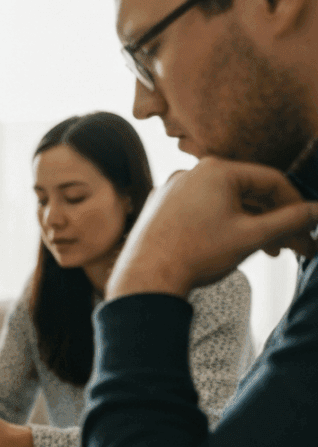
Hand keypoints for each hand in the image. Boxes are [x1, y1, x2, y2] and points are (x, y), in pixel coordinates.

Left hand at [108, 158, 317, 299]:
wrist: (146, 277)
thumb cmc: (196, 254)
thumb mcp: (252, 236)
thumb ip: (291, 221)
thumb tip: (317, 212)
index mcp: (216, 170)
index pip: (272, 181)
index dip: (296, 206)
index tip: (308, 228)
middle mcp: (192, 173)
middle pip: (249, 193)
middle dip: (276, 221)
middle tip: (297, 246)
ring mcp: (174, 189)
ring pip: (226, 204)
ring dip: (253, 226)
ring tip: (271, 251)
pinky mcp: (162, 207)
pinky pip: (202, 211)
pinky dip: (224, 226)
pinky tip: (236, 246)